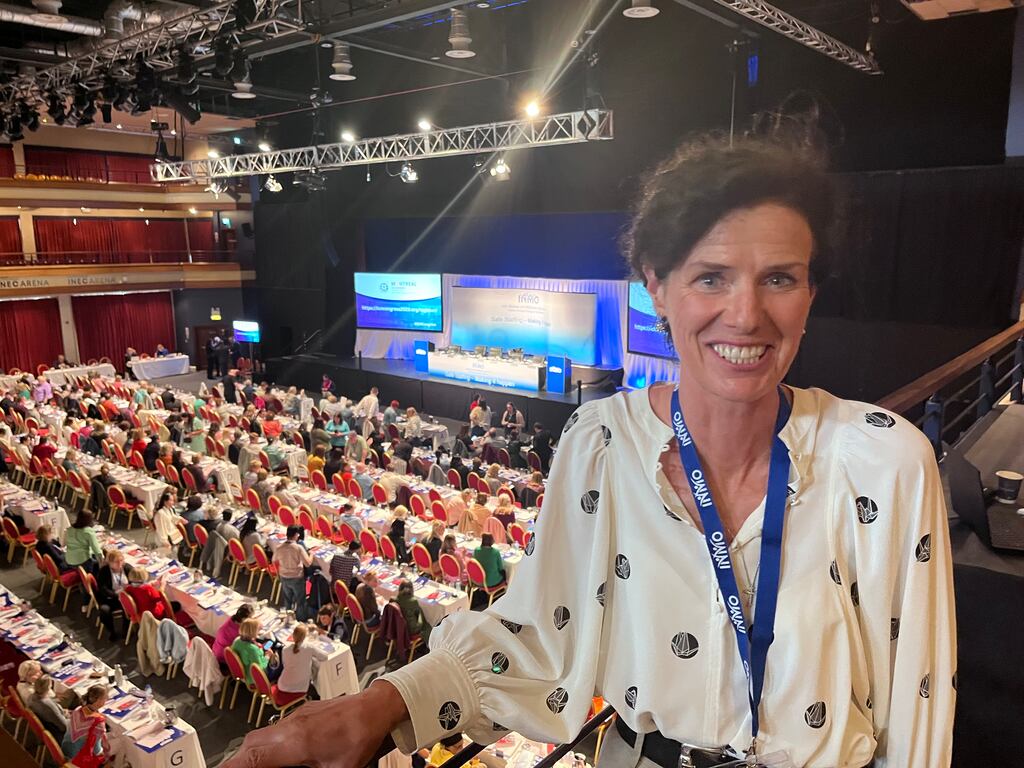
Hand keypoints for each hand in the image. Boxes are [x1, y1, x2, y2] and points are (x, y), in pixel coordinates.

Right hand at [220, 681, 406, 767]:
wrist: (377, 707)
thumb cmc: (360, 739)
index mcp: (294, 743)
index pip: (251, 758)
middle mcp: (289, 727)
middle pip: (249, 747)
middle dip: (237, 764)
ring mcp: (295, 717)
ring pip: (260, 736)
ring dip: (250, 754)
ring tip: (251, 767)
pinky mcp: (303, 713)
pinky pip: (274, 729)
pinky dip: (265, 744)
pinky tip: (274, 755)